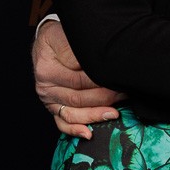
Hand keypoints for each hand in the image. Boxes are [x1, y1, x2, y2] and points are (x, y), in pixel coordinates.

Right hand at [31, 19, 123, 138]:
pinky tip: (89, 134)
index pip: (79, 79)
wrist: (48, 42)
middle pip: (78, 98)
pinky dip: (75, 130)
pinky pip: (63, 123)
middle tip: (123, 94)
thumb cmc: (61, 38)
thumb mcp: (67, 36)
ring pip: (73, 113)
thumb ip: (78, 51)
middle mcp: (45, 87)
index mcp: (47, 69)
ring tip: (114, 113)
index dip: (101, 81)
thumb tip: (98, 64)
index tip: (118, 80)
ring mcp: (49, 100)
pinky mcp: (53, 108)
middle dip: (104, 98)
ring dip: (95, 115)